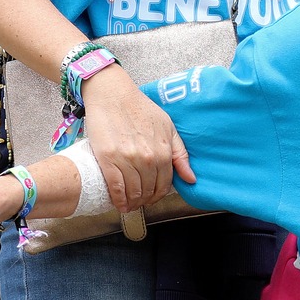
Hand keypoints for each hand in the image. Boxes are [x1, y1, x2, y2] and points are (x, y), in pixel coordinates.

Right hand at [81, 68, 193, 212]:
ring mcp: (127, 160)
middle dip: (145, 200)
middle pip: (148, 191)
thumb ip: (180, 154)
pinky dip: (118, 199)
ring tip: (130, 204)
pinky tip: (119, 203)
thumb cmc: (141, 109)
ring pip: (133, 192)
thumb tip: (191, 178)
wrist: (114, 96)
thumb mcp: (168, 127)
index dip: (158, 195)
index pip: (164, 184)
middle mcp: (148, 158)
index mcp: (164, 151)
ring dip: (132, 202)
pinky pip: (116, 188)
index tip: (153, 197)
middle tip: (140, 202)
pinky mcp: (108, 160)